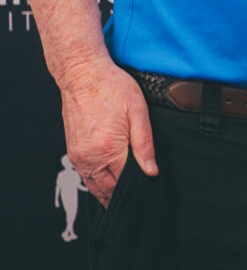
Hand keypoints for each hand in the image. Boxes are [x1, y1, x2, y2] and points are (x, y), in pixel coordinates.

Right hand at [59, 58, 157, 206]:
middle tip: (142, 196)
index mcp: (107, 149)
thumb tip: (151, 172)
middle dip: (124, 195)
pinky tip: (110, 182)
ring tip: (126, 195)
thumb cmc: (112, 87)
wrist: (82, 74)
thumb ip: (145, 145)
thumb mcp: (138, 112)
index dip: (139, 187)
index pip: (126, 183)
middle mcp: (89, 158)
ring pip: (95, 187)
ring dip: (109, 193)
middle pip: (109, 190)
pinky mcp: (73, 152)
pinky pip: (86, 177)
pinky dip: (98, 183)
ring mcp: (78, 157)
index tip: (150, 189)